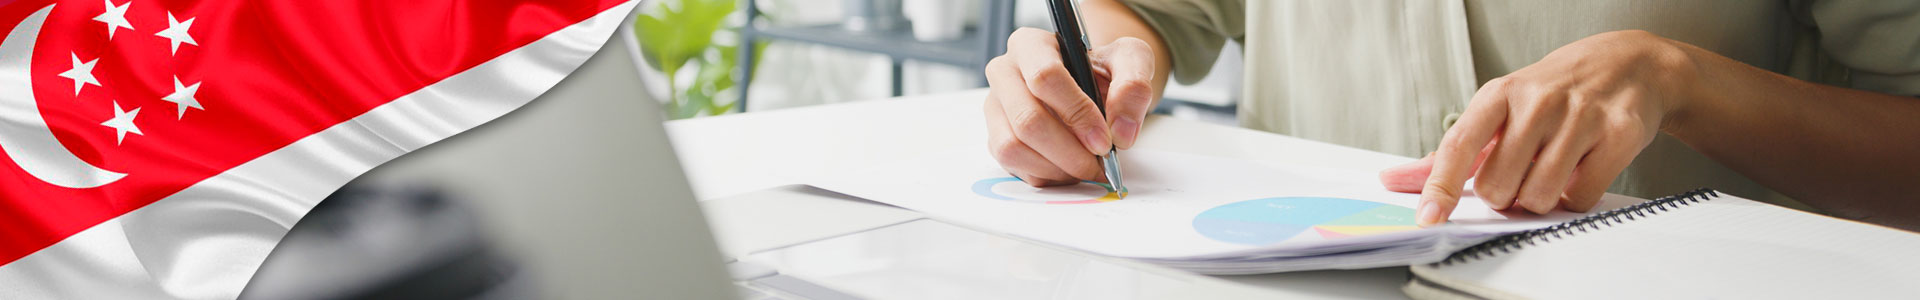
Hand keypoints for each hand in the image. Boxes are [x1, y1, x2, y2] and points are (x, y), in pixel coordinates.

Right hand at [984, 27, 1157, 185]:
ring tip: (1085, 166)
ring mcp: (996, 109)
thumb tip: (1121, 130)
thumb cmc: (1103, 71)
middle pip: (1027, 120)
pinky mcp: (996, 138)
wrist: (1092, 88)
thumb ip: (1134, 84)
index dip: (1077, 113)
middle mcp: (1004, 74)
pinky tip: (1070, 167)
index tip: (1104, 139)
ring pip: (1014, 148)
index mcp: (1031, 45)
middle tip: (1098, 163)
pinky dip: (1047, 175)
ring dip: (1056, 167)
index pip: (1044, 77)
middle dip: (1069, 151)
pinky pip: (1014, 166)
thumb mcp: (1131, 60)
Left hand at [1380, 30, 1700, 225]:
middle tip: (1519, 175)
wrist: (1624, 64)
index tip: (1429, 217)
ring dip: (1540, 199)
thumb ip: (1450, 152)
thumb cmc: (1549, 94)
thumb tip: (1394, 179)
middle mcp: (1537, 101)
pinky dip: (1575, 197)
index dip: (1440, 188)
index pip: (1459, 146)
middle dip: (1504, 195)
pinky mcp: (1619, 133)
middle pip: (1499, 186)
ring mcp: (1580, 115)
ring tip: (1549, 172)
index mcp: (1498, 95)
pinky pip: (1581, 197)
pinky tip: (1579, 170)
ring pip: (1540, 196)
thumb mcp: (1496, 110)